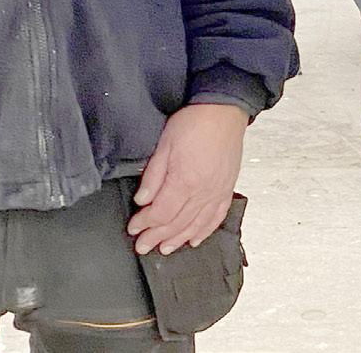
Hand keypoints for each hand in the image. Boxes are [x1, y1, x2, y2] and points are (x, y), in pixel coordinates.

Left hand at [128, 102, 247, 254]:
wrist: (224, 111)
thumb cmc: (194, 122)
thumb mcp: (165, 143)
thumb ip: (154, 175)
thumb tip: (143, 200)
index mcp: (185, 180)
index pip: (161, 213)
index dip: (145, 223)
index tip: (133, 228)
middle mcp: (203, 192)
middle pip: (176, 223)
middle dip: (156, 237)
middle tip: (142, 246)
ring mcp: (217, 193)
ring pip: (196, 225)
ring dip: (178, 239)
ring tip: (164, 249)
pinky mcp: (227, 189)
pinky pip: (216, 217)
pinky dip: (205, 231)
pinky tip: (195, 239)